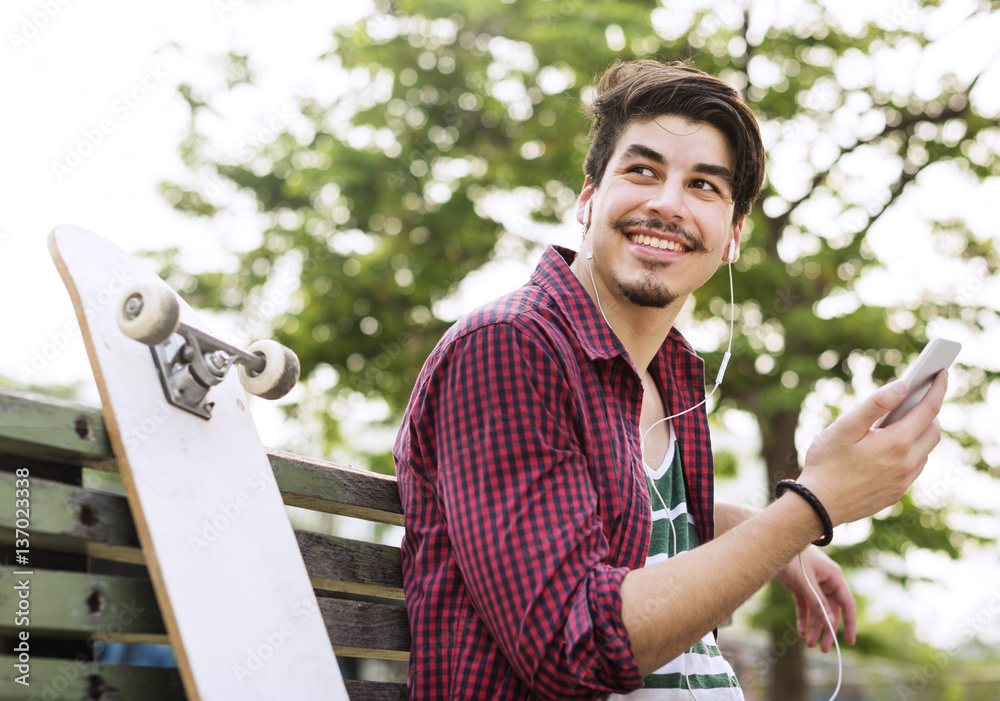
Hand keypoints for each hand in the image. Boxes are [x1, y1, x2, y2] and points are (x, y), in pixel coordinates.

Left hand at [776, 547, 855, 652]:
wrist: (771, 544)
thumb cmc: (791, 557)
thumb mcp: (804, 581)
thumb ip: (817, 601)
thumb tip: (829, 621)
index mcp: (834, 577)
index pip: (846, 604)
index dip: (849, 623)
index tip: (849, 641)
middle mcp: (826, 582)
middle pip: (831, 611)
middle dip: (828, 630)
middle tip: (824, 649)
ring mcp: (813, 584)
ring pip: (818, 610)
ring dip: (815, 627)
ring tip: (810, 644)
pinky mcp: (800, 586)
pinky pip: (805, 606)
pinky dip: (804, 618)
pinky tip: (802, 632)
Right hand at [797, 372, 946, 525]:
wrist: (817, 506)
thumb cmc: (826, 463)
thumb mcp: (845, 427)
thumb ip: (875, 404)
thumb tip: (902, 385)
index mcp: (896, 443)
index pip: (928, 409)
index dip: (937, 388)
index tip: (942, 372)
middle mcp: (907, 463)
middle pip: (933, 431)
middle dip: (930, 411)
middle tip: (918, 397)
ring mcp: (903, 481)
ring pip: (924, 451)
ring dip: (920, 433)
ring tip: (902, 421)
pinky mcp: (896, 493)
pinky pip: (914, 468)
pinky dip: (911, 452)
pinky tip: (891, 448)